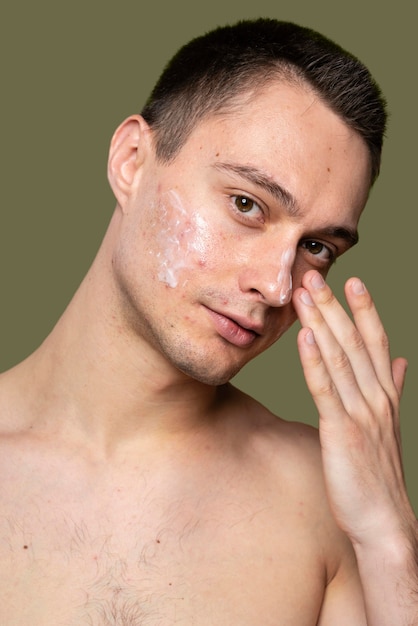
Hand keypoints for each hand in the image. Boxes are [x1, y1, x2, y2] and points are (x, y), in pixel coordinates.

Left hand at [293, 270, 413, 545]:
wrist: (385, 520)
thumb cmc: (380, 473)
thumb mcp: (389, 423)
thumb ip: (393, 387)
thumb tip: (399, 360)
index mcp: (385, 393)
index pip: (375, 341)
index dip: (364, 309)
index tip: (353, 280)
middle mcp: (376, 396)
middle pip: (354, 341)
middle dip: (334, 305)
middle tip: (314, 274)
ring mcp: (361, 412)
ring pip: (339, 357)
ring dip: (322, 322)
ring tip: (305, 294)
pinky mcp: (342, 431)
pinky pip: (327, 389)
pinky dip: (315, 361)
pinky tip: (305, 337)